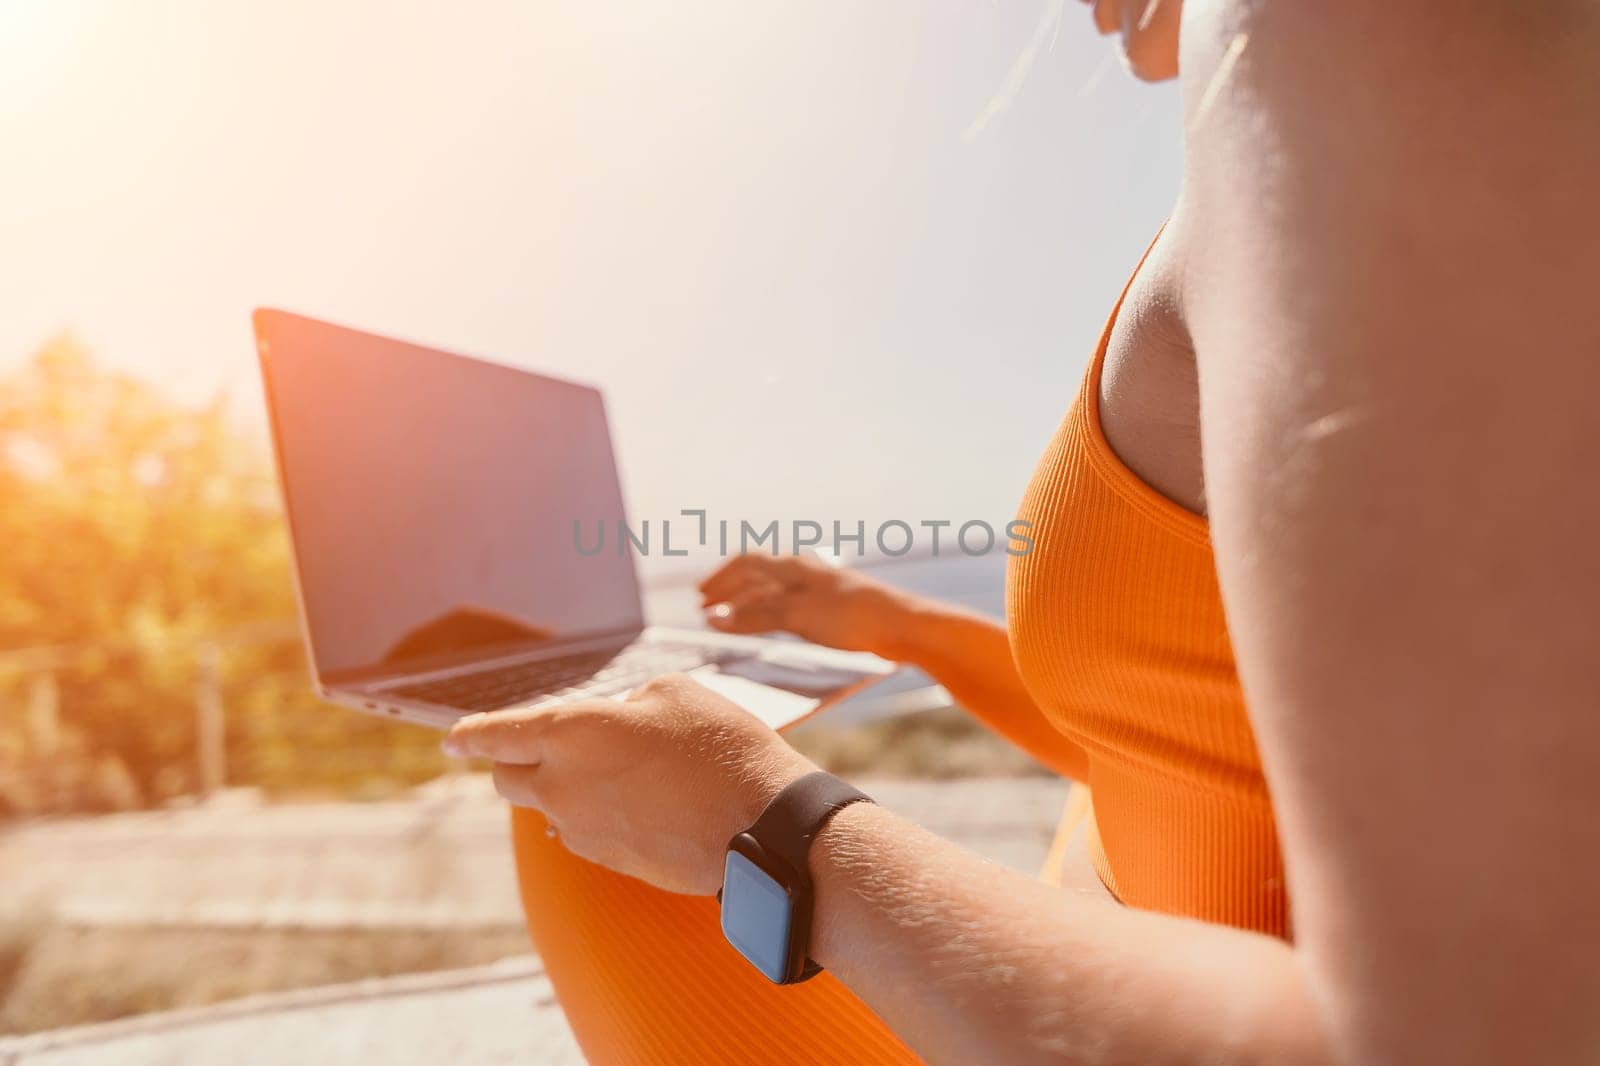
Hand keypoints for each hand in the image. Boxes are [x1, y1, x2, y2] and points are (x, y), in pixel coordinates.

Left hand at [442, 672, 816, 894]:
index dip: (470, 733)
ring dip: (559, 790)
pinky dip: (593, 816)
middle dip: (511, 762)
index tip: (451, 738)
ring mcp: (584, 831)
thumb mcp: (677, 693)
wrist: (761, 826)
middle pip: (508, 780)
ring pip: (545, 810)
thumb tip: (619, 724)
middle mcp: (563, 786)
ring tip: (607, 774)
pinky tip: (633, 804)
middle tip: (534, 748)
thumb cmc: (722, 749)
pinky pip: (582, 834)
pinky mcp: (610, 861)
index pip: (497, 734)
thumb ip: (629, 703)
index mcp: (571, 734)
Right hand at [698, 553, 918, 657]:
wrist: (901, 626)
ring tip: (729, 620)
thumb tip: (714, 617)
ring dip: (747, 603)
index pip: (746, 563)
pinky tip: (768, 625)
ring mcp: (817, 589)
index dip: (721, 579)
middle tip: (707, 610)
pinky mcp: (830, 608)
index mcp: (793, 566)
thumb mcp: (797, 614)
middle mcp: (803, 572)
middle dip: (730, 591)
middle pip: (757, 576)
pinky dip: (768, 614)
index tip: (700, 597)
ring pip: (772, 591)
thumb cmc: (852, 615)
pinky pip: (788, 605)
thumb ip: (755, 614)